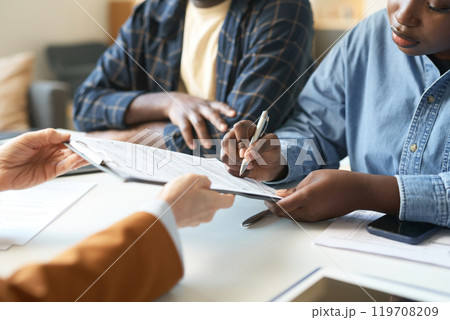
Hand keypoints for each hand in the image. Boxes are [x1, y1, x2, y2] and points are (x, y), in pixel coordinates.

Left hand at [0, 129, 86, 190]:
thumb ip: (48, 136)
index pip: (65, 140)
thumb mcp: (29, 138)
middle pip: (71, 150)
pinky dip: (73, 163)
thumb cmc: (9, 152)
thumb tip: (67, 135)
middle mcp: (51, 152)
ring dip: (81, 157)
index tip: (84, 139)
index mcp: (46, 142)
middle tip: (92, 147)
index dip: (75, 139)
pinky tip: (80, 159)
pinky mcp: (51, 173)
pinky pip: (65, 167)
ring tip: (91, 154)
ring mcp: (52, 163)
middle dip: (81, 149)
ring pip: (71, 159)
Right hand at [157, 173, 234, 226]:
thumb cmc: (177, 197)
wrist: (160, 214)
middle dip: (207, 194)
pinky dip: (187, 206)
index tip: (226, 190)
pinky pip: (191, 212)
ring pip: (202, 208)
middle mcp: (208, 214)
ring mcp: (197, 220)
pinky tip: (178, 199)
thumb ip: (204, 180)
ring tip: (184, 192)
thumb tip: (207, 184)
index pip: (229, 201)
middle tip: (196, 186)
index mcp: (213, 203)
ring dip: (196, 200)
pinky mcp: (187, 223)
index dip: (229, 194)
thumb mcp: (193, 178)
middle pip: (214, 203)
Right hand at [166, 93, 235, 149]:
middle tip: (225, 129)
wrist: (174, 101)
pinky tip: (193, 147)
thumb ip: (216, 115)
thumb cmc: (196, 108)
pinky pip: (185, 129)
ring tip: (209, 146)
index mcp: (209, 105)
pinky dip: (189, 138)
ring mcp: (191, 112)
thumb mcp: (206, 106)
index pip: (220, 105)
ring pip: (199, 123)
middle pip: (211, 114)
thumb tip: (231, 131)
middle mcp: (201, 107)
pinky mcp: (181, 118)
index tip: (235, 114)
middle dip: (218, 121)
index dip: (227, 109)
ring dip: (204, 135)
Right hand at [220, 120, 286, 180]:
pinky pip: (227, 167)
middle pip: (226, 142)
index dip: (241, 140)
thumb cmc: (271, 150)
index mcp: (246, 127)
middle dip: (235, 155)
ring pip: (224, 156)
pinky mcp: (228, 160)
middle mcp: (234, 136)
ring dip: (237, 165)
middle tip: (246, 162)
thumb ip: (263, 145)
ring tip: (250, 166)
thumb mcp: (273, 144)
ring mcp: (229, 148)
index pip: (238, 128)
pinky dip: (237, 172)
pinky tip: (247, 171)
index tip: (246, 152)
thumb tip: (248, 154)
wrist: (269, 165)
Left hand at [265, 170, 399, 221]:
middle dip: (274, 208)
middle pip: (284, 214)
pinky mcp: (318, 218)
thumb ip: (295, 188)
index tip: (265, 198)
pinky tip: (293, 203)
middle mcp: (309, 210)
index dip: (269, 204)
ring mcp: (314, 216)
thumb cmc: (339, 180)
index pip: (281, 207)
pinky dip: (293, 212)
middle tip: (269, 199)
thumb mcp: (314, 177)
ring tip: (280, 199)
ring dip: (284, 210)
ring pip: (291, 217)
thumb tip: (281, 195)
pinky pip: (301, 217)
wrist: (359, 192)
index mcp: (306, 197)